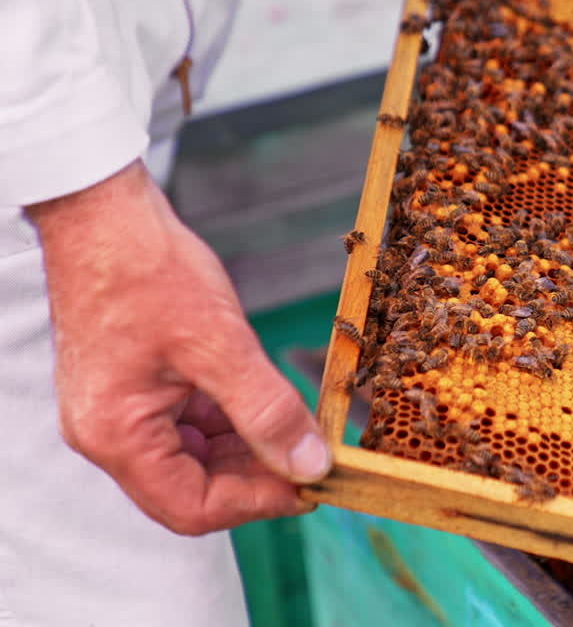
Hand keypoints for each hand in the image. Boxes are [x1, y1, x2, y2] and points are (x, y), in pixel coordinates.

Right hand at [27, 160, 330, 534]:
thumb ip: (266, 411)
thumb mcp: (220, 343)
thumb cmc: (149, 271)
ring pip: (196, 458)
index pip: (192, 507)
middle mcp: (110, 434)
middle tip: (317, 458)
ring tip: (301, 428)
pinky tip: (270, 403)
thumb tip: (310, 463)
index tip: (313, 484)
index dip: (258, 503)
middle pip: (193, 489)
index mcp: (117, 435)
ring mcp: (122, 411)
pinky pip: (190, 425)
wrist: (106, 215)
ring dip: (250, 449)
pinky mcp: (137, 389)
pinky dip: (233, 422)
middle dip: (259, 477)